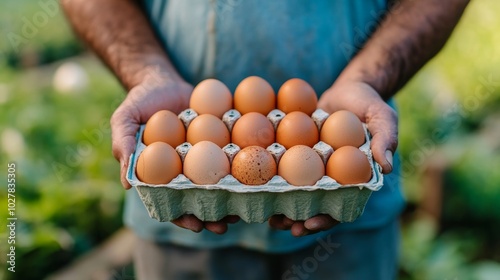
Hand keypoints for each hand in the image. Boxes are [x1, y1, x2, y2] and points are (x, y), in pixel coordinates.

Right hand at [110, 71, 237, 233]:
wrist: (163, 79)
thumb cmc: (140, 101)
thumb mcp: (125, 119)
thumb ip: (123, 145)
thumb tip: (128, 183)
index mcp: (161, 173)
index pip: (171, 201)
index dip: (182, 216)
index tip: (196, 225)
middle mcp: (184, 169)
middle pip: (199, 197)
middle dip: (212, 214)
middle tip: (226, 223)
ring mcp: (204, 156)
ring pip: (218, 181)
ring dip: (231, 195)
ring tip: (245, 205)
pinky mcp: (219, 141)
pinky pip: (231, 154)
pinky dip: (242, 164)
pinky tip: (255, 173)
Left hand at [268, 81, 396, 235]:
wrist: (348, 89)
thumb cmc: (370, 104)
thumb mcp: (383, 117)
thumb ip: (386, 140)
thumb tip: (387, 167)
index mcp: (354, 178)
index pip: (341, 205)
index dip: (326, 218)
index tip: (309, 223)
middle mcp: (333, 177)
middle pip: (315, 205)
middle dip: (299, 219)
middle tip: (282, 225)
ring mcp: (315, 167)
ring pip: (298, 192)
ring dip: (283, 205)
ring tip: (268, 214)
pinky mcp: (299, 154)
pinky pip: (286, 168)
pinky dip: (274, 176)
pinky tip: (256, 183)